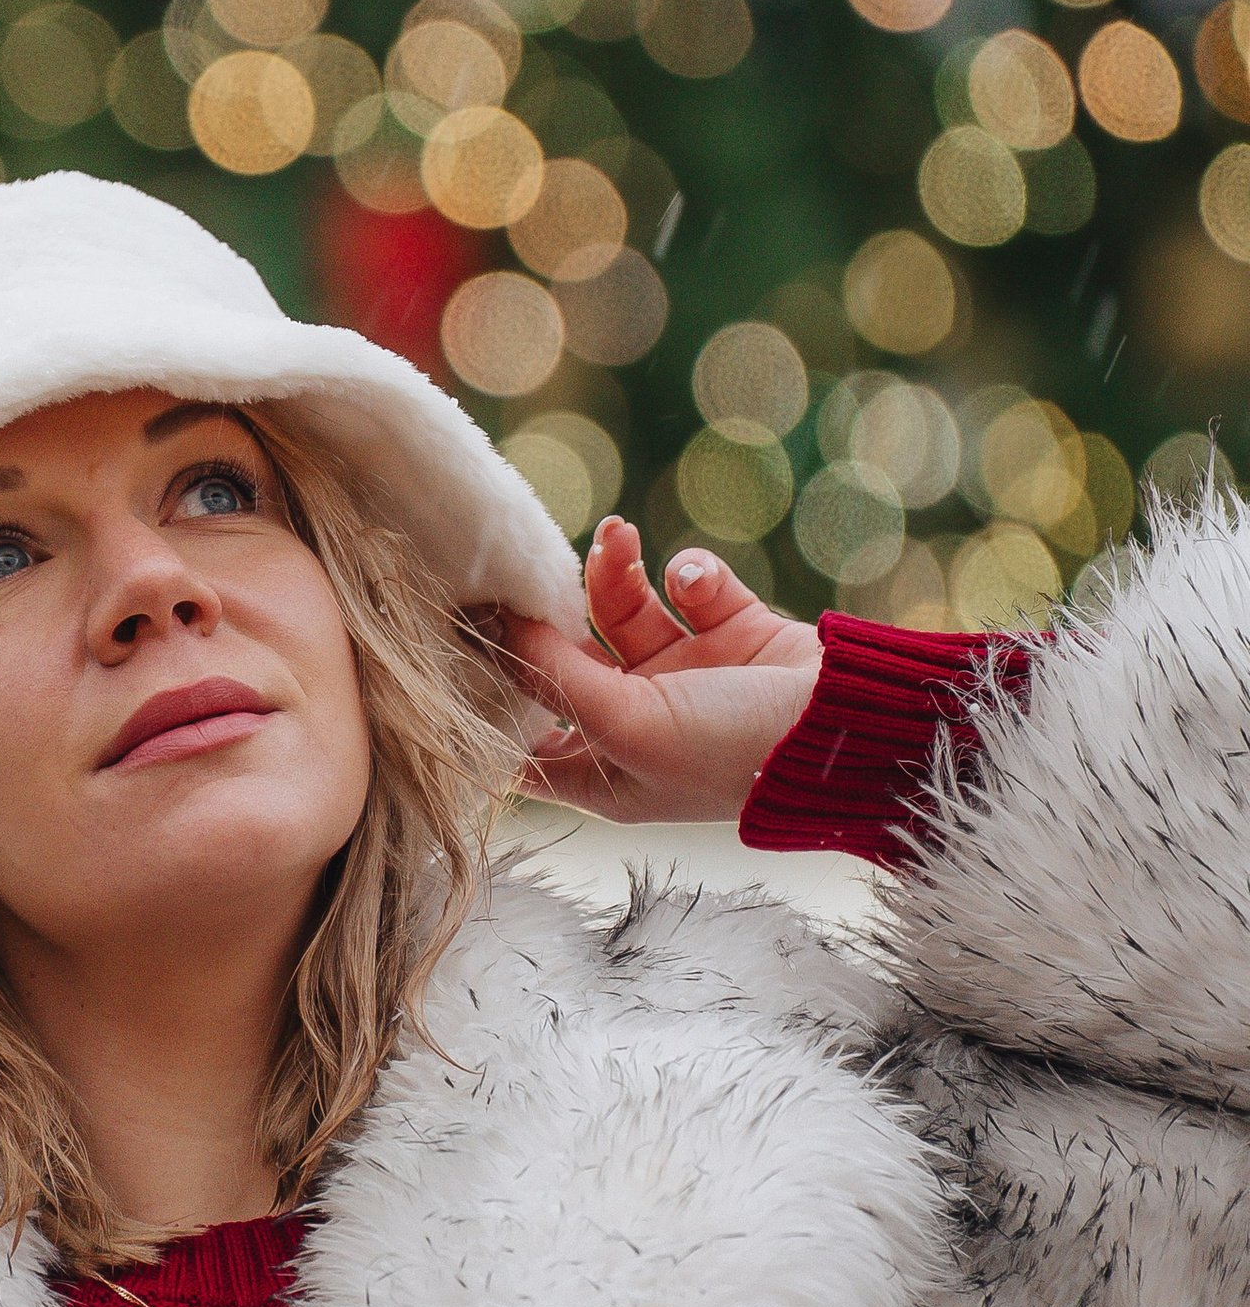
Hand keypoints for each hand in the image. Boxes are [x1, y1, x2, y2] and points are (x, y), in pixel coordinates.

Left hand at [498, 519, 823, 827]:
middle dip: (548, 611)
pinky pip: (690, 590)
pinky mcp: (730, 635)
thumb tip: (500, 627)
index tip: (457, 634)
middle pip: (563, 658)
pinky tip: (698, 580)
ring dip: (613, 571)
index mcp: (604, 771)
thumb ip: (555, 676)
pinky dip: (690, 574)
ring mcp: (685, 678)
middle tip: (528, 564)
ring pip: (622, 611)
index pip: (522, 737)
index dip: (489, 691)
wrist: (849, 729)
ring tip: (618, 535)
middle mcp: (637, 725)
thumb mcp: (626, 725)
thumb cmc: (734, 753)